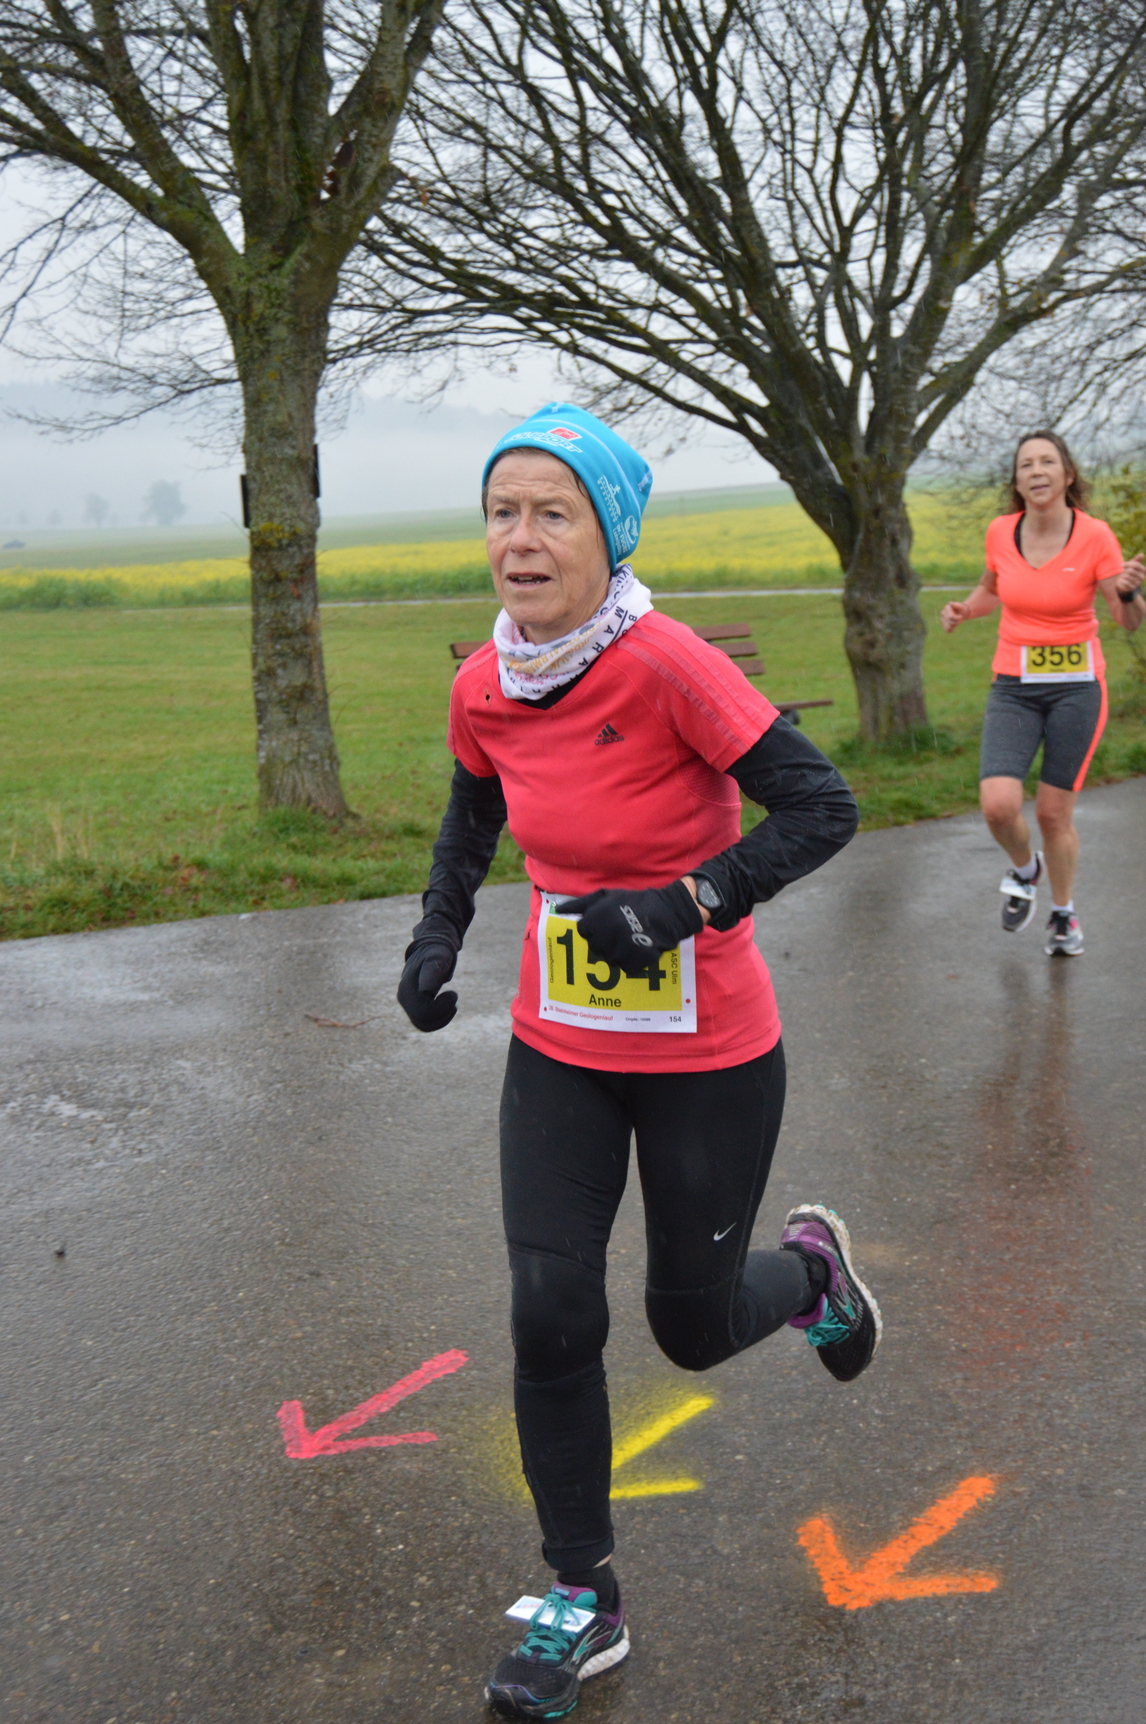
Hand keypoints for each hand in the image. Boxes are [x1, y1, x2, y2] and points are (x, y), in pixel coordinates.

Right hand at [397, 939, 457, 1031]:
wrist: (429, 949)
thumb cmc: (437, 952)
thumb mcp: (438, 958)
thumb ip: (432, 973)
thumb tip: (425, 992)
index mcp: (407, 988)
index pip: (424, 1013)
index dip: (442, 1008)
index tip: (453, 993)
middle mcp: (403, 997)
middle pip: (423, 1022)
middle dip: (443, 1014)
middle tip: (454, 996)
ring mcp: (406, 1003)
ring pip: (423, 1025)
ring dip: (441, 1019)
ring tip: (452, 1004)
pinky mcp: (412, 1006)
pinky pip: (424, 1022)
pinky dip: (439, 1019)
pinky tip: (448, 1006)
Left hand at [555, 881, 703, 976]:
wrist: (666, 911)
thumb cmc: (632, 902)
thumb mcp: (605, 896)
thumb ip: (579, 904)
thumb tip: (558, 911)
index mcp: (595, 919)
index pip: (583, 932)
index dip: (593, 928)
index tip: (605, 924)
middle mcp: (605, 936)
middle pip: (595, 948)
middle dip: (604, 941)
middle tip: (619, 931)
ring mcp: (620, 950)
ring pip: (609, 960)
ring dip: (618, 952)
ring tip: (629, 939)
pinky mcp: (635, 962)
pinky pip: (626, 969)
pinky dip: (631, 962)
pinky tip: (638, 948)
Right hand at [940, 601, 971, 632]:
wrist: (961, 612)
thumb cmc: (962, 609)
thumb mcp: (961, 606)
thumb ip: (956, 605)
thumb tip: (950, 603)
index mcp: (947, 607)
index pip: (950, 617)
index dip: (958, 618)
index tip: (962, 617)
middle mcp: (943, 613)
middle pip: (950, 623)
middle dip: (957, 622)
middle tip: (961, 619)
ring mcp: (942, 619)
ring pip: (949, 627)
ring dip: (955, 625)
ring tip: (957, 621)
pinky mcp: (943, 624)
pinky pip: (947, 630)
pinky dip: (952, 629)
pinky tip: (954, 626)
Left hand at [1116, 554, 1144, 598]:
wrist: (1125, 584)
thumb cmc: (1128, 572)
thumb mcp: (1132, 565)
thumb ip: (1136, 560)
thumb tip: (1142, 555)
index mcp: (1143, 570)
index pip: (1136, 565)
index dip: (1128, 564)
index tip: (1122, 565)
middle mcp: (1142, 577)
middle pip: (1130, 571)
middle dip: (1125, 571)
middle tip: (1123, 573)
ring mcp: (1137, 583)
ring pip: (1127, 577)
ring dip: (1123, 576)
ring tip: (1123, 577)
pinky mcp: (1132, 588)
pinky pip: (1125, 583)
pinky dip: (1121, 581)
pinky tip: (1122, 582)